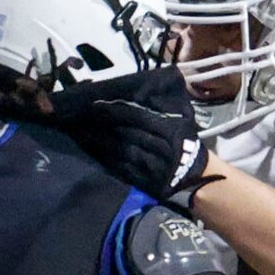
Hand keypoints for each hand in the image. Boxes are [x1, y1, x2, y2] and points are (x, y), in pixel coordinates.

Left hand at [46, 68, 207, 198]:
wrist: (197, 178)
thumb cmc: (186, 144)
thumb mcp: (180, 121)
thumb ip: (157, 109)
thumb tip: (130, 94)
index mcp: (169, 130)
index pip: (135, 116)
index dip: (113, 110)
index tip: (94, 105)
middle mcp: (160, 147)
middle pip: (123, 132)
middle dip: (99, 124)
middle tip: (78, 117)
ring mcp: (151, 166)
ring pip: (119, 150)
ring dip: (96, 141)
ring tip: (77, 132)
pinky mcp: (144, 181)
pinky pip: (120, 167)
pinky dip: (103, 157)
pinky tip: (90, 150)